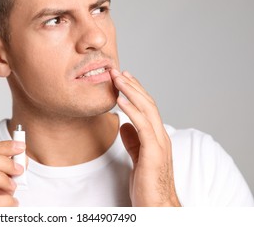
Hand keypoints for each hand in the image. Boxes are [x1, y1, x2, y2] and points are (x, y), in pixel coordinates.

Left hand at [110, 69, 180, 206]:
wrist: (157, 207)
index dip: (135, 91)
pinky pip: (142, 125)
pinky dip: (131, 110)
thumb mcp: (138, 158)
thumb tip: (124, 125)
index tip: (123, 78)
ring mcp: (159, 143)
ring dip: (130, 91)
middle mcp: (161, 136)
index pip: (147, 108)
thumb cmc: (148, 185)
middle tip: (117, 71)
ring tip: (117, 78)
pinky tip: (120, 99)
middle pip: (148, 103)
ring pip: (147, 109)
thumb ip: (133, 141)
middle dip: (132, 85)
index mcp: (157, 137)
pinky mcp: (154, 152)